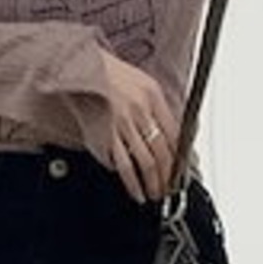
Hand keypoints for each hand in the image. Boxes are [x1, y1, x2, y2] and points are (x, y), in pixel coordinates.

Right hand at [98, 51, 180, 205]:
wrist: (82, 69)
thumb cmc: (109, 75)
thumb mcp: (142, 82)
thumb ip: (157, 106)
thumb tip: (169, 133)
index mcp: (152, 96)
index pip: (176, 134)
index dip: (180, 157)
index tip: (180, 171)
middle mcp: (140, 111)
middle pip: (162, 153)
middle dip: (168, 177)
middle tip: (168, 189)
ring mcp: (122, 126)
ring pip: (145, 163)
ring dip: (151, 183)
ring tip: (153, 194)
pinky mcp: (104, 137)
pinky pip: (122, 165)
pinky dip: (130, 181)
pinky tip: (134, 189)